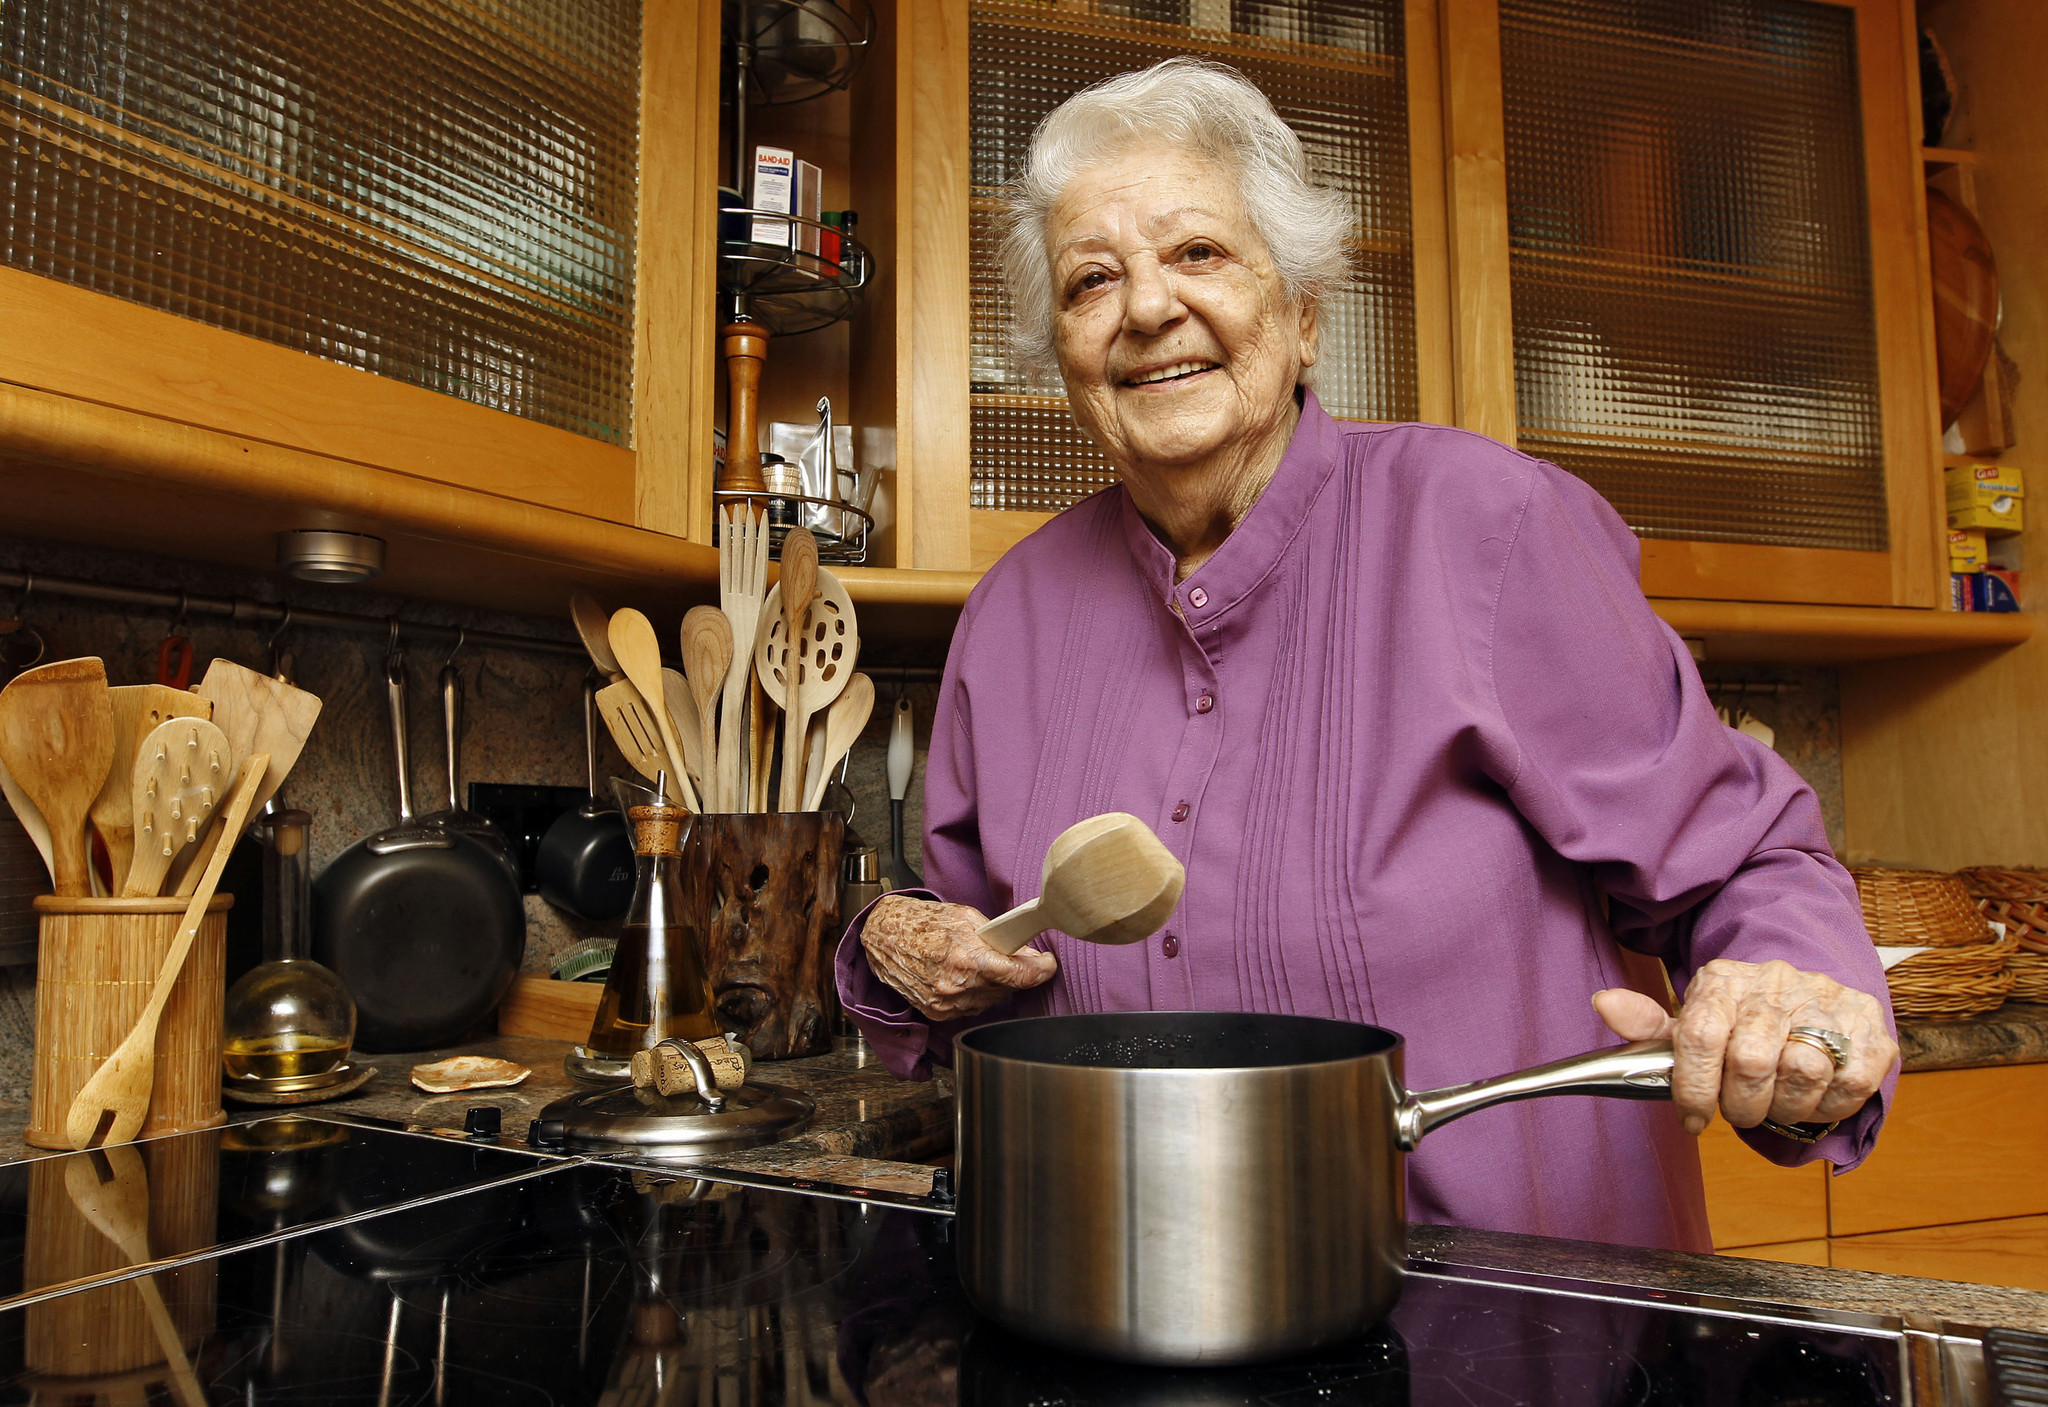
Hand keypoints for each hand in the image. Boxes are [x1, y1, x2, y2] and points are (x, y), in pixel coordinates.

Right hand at [861, 894, 1057, 1021]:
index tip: (1048, 965)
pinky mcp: (938, 1013)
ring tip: (981, 963)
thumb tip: (1028, 955)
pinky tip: (966, 977)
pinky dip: (976, 994)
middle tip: (1013, 956)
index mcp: (966, 959)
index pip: (1019, 976)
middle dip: (1015, 972)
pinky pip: (971, 1007)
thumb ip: (1000, 938)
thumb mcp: (966, 917)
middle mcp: (956, 987)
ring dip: (995, 985)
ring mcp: (945, 1004)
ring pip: (991, 1000)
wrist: (884, 937)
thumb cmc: (923, 922)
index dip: (1040, 971)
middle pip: (1007, 988)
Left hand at [1594, 959, 1896, 1138]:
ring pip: (1804, 1072)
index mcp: (1722, 981)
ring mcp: (1826, 1001)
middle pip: (1751, 1061)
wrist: (1807, 996)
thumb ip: (1648, 1023)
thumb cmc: (1739, 1021)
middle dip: (1741, 1104)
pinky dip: (1828, 1107)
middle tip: (1739, 1111)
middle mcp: (1775, 984)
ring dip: (1785, 1107)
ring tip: (1775, 1103)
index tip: (1692, 1119)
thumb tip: (1603, 1003)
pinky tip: (1812, 1099)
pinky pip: (1850, 1084)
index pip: (1700, 1036)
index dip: (1693, 1089)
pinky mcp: (1869, 1027)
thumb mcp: (1690, 1020)